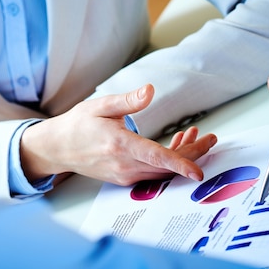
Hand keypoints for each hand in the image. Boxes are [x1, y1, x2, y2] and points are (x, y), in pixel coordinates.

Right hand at [20, 84, 216, 185]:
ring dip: (182, 156)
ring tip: (195, 136)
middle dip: (193, 153)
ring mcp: (124, 175)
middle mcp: (123, 165)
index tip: (198, 171)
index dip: (180, 163)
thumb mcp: (101, 105)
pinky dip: (167, 161)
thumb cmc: (78, 125)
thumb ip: (128, 100)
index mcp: (119, 145)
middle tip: (211, 139)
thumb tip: (150, 90)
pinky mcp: (124, 178)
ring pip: (161, 171)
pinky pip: (152, 172)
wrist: (58, 148)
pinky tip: (175, 145)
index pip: (155, 156)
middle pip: (166, 166)